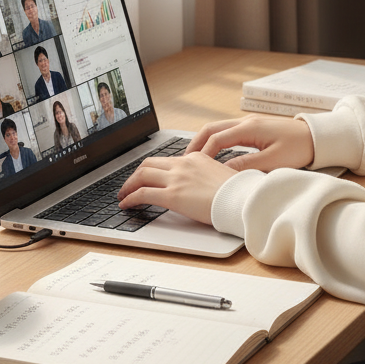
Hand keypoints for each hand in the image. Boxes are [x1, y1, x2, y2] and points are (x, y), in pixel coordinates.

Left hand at [117, 153, 235, 224]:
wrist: (240, 199)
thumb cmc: (236, 192)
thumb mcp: (220, 175)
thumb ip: (205, 176)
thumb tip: (199, 185)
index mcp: (196, 158)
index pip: (167, 160)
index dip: (153, 169)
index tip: (148, 177)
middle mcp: (183, 164)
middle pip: (149, 163)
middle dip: (136, 174)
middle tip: (130, 184)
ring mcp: (176, 179)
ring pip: (141, 175)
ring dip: (129, 185)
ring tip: (123, 195)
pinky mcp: (172, 195)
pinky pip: (142, 194)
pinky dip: (130, 198)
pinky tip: (126, 205)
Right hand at [187, 115, 314, 172]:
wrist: (317, 137)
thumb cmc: (299, 148)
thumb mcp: (273, 161)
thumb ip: (246, 166)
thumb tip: (222, 172)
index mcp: (249, 128)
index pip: (216, 139)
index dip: (203, 154)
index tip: (193, 168)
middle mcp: (246, 122)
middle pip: (211, 129)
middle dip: (196, 143)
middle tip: (184, 161)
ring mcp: (250, 122)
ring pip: (219, 128)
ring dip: (205, 141)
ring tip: (195, 158)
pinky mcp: (255, 127)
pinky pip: (228, 131)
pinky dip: (216, 140)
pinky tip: (214, 153)